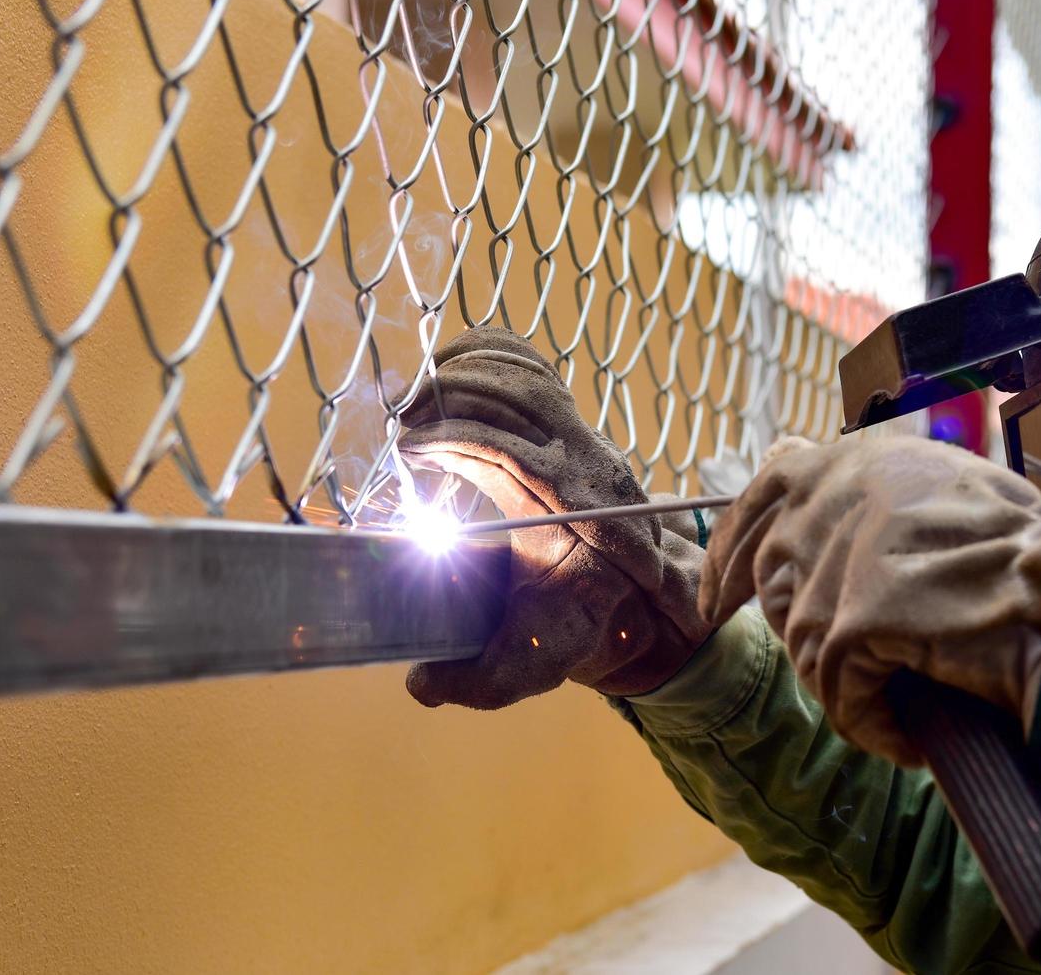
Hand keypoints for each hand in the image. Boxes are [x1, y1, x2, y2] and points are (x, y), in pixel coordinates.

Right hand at [397, 327, 710, 707]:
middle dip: (452, 392)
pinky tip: (440, 374)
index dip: (457, 436)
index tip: (408, 446)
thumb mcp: (536, 661)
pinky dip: (479, 354)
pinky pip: (526, 364)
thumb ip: (481, 682)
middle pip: (517, 393)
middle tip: (401, 417)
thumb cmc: (577, 624)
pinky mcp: (567, 418)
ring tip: (412, 399)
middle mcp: (584, 459)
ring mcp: (580, 432)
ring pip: (523, 370)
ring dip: (461, 371)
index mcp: (574, 510)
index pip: (514, 449)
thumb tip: (419, 687)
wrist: (640, 597)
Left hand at [698, 436, 1040, 765]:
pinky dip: (874, 725)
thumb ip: (868, 491)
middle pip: (771, 580)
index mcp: (841, 463)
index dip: (732, 547)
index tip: (720, 592)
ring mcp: (830, 564)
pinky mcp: (848, 624)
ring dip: (848, 682)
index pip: (760, 496)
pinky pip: (842, 697)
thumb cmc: (1019, 535)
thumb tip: (818, 514)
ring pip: (806, 649)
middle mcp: (822, 503)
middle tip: (833, 659)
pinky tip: (907, 738)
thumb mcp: (931, 481)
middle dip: (792, 626)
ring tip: (897, 698)